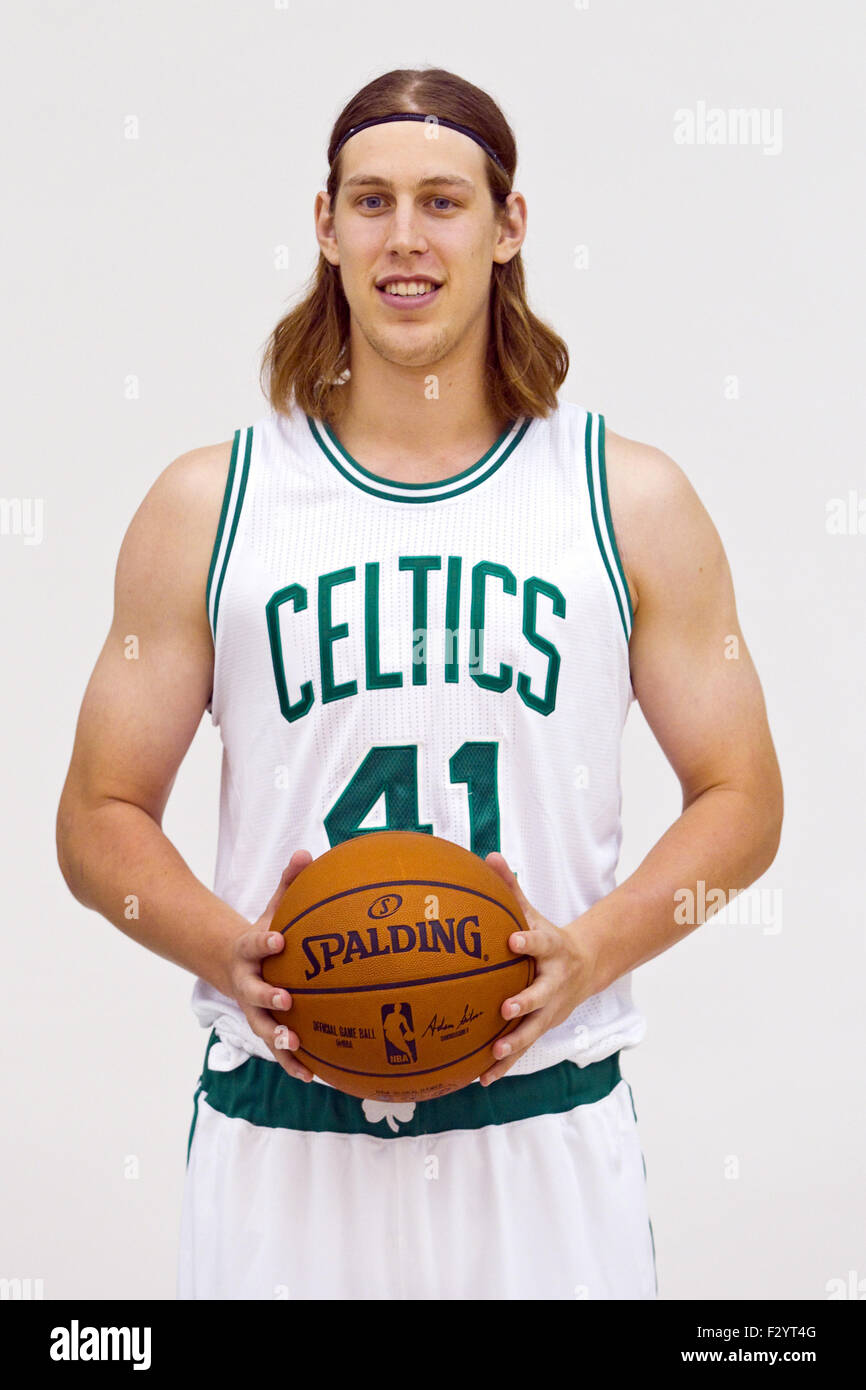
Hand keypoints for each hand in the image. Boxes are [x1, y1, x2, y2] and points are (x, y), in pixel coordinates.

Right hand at [227, 849, 314, 1081]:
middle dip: (269, 997)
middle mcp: (248, 984)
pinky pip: (280, 1049)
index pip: (255, 944)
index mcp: (249, 951)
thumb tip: (308, 851)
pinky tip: (315, 1075)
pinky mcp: (267, 1028)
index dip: (265, 943)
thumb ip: (290, 883)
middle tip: (287, 1000)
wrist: (234, 965)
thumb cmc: (267, 933)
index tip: (279, 940)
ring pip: (264, 1028)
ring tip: (297, 1046)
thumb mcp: (273, 907)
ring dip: (279, 1040)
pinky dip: (294, 1062)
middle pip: (255, 993)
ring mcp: (255, 1010)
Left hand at [478, 852, 597, 1084]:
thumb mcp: (533, 913)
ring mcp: (551, 1009)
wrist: (586, 966)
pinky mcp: (544, 1027)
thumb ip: (511, 889)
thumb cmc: (548, 937)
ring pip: (533, 1030)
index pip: (539, 942)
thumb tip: (488, 856)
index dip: (527, 940)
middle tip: (505, 1009)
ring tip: (494, 1053)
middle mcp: (554, 983)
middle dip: (524, 1003)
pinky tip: (482, 1080)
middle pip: (540, 994)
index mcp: (552, 950)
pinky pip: (523, 1049)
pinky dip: (504, 1065)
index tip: (512, 938)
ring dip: (514, 1044)